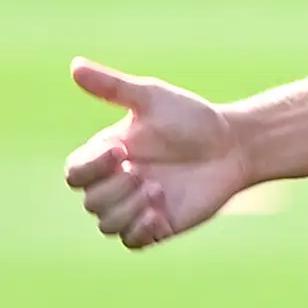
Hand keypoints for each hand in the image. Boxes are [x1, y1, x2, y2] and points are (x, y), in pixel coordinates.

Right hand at [63, 57, 253, 248]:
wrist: (233, 146)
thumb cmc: (191, 118)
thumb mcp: (151, 98)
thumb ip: (112, 87)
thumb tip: (74, 66)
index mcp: (107, 154)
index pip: (75, 173)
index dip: (90, 168)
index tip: (121, 150)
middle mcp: (116, 183)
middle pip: (91, 201)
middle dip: (114, 189)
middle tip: (141, 172)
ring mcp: (135, 207)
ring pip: (107, 224)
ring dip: (127, 209)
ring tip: (157, 191)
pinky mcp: (157, 226)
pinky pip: (131, 241)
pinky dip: (140, 230)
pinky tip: (160, 214)